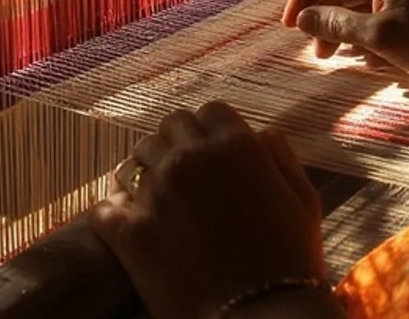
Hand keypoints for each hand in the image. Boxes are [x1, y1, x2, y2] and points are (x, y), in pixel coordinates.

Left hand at [91, 102, 324, 318]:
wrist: (261, 318)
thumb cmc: (290, 262)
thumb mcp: (303, 201)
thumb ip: (282, 158)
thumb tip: (265, 134)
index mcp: (236, 144)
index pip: (209, 110)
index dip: (210, 129)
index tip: (211, 149)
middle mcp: (192, 157)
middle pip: (169, 126)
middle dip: (177, 143)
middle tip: (183, 173)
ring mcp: (158, 192)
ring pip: (135, 158)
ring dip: (145, 172)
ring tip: (154, 198)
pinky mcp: (131, 233)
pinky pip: (105, 207)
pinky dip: (113, 214)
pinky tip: (125, 226)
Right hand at [282, 0, 408, 87]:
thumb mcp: (379, 36)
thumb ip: (336, 24)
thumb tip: (301, 18)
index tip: (290, 26)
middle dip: (323, 17)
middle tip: (315, 50)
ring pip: (357, 3)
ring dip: (341, 28)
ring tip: (331, 56)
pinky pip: (375, 14)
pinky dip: (363, 33)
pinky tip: (362, 58)